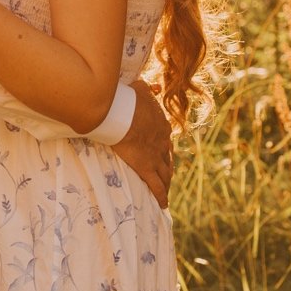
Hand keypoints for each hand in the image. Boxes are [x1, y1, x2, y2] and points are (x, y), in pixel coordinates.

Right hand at [113, 82, 173, 207]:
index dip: (164, 148)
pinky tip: (163, 205)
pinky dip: (161, 196)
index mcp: (161, 125)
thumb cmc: (128, 100)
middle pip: (168, 158)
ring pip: (165, 174)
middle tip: (166, 176)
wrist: (123, 113)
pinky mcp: (146, 167)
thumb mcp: (141, 89)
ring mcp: (156, 156)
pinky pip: (156, 186)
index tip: (162, 153)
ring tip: (166, 191)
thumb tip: (156, 86)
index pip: (165, 139)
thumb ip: (149, 89)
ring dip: (166, 183)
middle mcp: (163, 143)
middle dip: (167, 168)